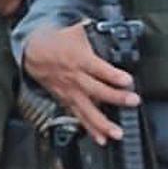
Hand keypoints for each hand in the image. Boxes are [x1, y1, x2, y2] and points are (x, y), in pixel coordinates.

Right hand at [20, 21, 138, 145]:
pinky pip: (80, 117)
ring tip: (117, 133)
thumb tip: (116, 29)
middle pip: (97, 90)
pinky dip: (90, 129)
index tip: (128, 81)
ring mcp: (71, 92)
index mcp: (79, 59)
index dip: (113, 75)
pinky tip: (101, 139)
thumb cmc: (58, 42)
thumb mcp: (77, 31)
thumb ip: (98, 32)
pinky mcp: (67, 101)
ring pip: (88, 109)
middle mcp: (76, 78)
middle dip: (116, 97)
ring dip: (103, 123)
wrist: (34, 53)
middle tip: (132, 101)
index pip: (98, 69)